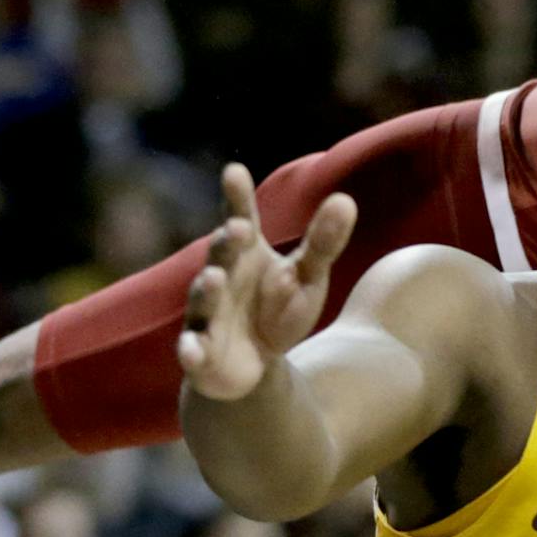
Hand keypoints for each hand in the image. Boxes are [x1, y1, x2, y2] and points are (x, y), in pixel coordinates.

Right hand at [178, 165, 355, 400]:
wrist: (256, 364)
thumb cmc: (280, 309)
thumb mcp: (308, 276)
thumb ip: (323, 242)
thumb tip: (345, 200)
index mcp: (246, 253)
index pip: (241, 218)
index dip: (237, 197)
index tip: (234, 172)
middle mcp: (221, 277)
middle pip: (221, 255)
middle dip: (227, 243)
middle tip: (239, 228)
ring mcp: (207, 315)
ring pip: (203, 300)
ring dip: (206, 290)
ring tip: (214, 277)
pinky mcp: (201, 353)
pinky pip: (193, 351)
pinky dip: (191, 351)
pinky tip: (193, 350)